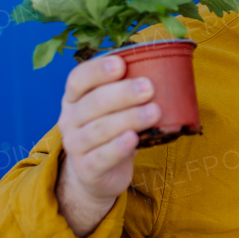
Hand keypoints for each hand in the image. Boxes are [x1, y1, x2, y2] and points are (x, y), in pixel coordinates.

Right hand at [55, 53, 164, 235]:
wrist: (96, 174)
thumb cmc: (111, 131)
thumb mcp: (114, 108)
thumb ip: (130, 90)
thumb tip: (168, 70)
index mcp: (74, 98)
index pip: (78, 79)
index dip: (97, 70)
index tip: (120, 64)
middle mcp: (70, 119)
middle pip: (93, 103)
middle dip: (123, 94)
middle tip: (149, 88)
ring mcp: (75, 145)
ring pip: (99, 129)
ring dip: (128, 119)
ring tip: (154, 112)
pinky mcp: (86, 169)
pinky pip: (101, 157)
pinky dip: (118, 147)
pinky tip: (133, 139)